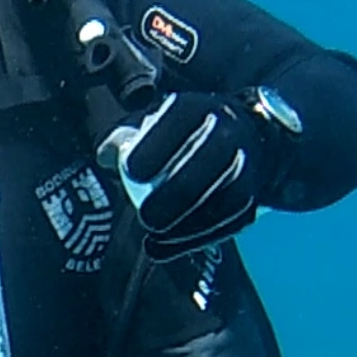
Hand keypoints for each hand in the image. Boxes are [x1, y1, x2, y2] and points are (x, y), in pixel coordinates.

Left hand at [98, 91, 287, 260]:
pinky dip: (197, 238)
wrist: (242, 139)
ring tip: (154, 237)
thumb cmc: (181, 136)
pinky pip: (230, 220)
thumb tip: (105, 156)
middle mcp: (229, 131)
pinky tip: (166, 248)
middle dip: (176, 193)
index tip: (130, 170)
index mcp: (199, 108)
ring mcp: (246, 164)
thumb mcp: (153, 126)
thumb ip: (125, 138)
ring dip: (188, 222)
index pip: (180, 120)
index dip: (155, 145)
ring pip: (225, 196)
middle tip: (146, 216)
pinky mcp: (251, 197)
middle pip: (208, 162)